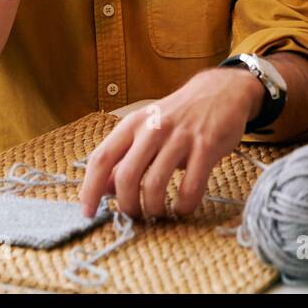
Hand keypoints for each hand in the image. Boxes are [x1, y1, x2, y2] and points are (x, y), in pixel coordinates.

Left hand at [78, 67, 264, 219]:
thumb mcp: (146, 129)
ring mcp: (180, 137)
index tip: (87, 212)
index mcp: (132, 124)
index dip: (90, 188)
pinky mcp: (206, 146)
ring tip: (158, 213)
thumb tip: (102, 188)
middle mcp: (153, 128)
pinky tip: (182, 208)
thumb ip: (125, 157)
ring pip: (155, 184)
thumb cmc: (178, 116)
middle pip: (126, 176)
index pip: (101, 158)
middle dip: (127, 205)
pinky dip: (183, 205)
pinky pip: (190, 186)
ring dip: (154, 208)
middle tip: (134, 216)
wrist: (221, 92)